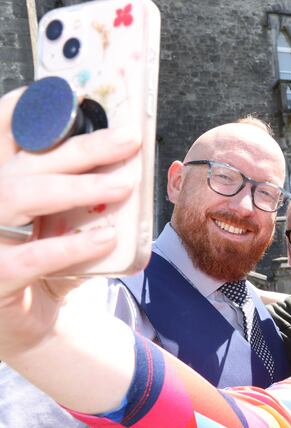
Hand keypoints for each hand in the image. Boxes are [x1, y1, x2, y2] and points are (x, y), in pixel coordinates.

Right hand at [0, 87, 138, 359]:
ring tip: (123, 186)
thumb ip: (65, 193)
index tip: (60, 93)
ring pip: (18, 196)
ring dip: (76, 188)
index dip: (17, 111)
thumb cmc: (43, 267)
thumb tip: (115, 157)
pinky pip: (30, 257)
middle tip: (128, 139)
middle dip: (80, 147)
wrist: (29, 327)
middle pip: (24, 163)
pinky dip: (70, 245)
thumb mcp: (53, 225)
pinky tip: (105, 236)